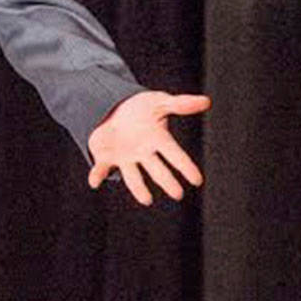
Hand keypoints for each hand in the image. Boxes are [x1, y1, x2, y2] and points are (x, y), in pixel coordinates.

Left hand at [87, 90, 208, 204]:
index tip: (197, 180)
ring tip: (146, 200)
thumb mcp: (160, 102)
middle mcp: (143, 153)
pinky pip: (101, 168)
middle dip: (166, 181)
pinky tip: (94, 181)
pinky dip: (98, 175)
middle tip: (177, 194)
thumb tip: (206, 101)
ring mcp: (125, 157)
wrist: (114, 109)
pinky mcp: (105, 157)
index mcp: (158, 140)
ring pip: (133, 176)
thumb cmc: (141, 109)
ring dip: (138, 187)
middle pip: (157, 169)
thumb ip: (181, 104)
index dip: (186, 167)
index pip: (175, 155)